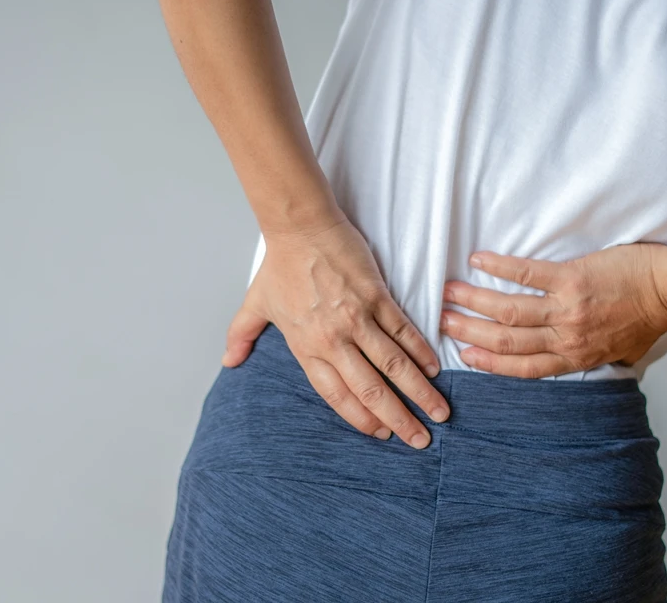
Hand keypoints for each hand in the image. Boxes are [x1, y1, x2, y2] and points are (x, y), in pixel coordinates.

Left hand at [224, 212, 449, 448]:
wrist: (300, 226)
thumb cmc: (280, 263)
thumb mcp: (256, 303)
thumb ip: (241, 335)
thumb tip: (228, 361)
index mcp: (306, 347)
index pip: (337, 395)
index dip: (361, 418)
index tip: (381, 435)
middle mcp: (333, 339)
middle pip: (370, 389)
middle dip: (398, 419)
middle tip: (419, 440)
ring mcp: (357, 318)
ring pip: (393, 365)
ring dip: (418, 392)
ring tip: (439, 413)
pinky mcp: (376, 296)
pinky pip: (403, 331)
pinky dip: (420, 352)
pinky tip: (433, 370)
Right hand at [439, 243, 666, 377]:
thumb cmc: (648, 318)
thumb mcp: (619, 354)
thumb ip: (590, 358)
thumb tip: (573, 361)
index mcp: (575, 356)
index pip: (523, 367)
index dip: (489, 363)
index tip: (463, 355)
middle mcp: (567, 337)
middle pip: (506, 339)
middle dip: (470, 331)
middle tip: (442, 322)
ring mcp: (567, 308)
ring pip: (508, 310)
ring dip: (475, 301)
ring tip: (449, 293)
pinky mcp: (571, 278)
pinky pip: (527, 274)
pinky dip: (499, 268)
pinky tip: (479, 261)